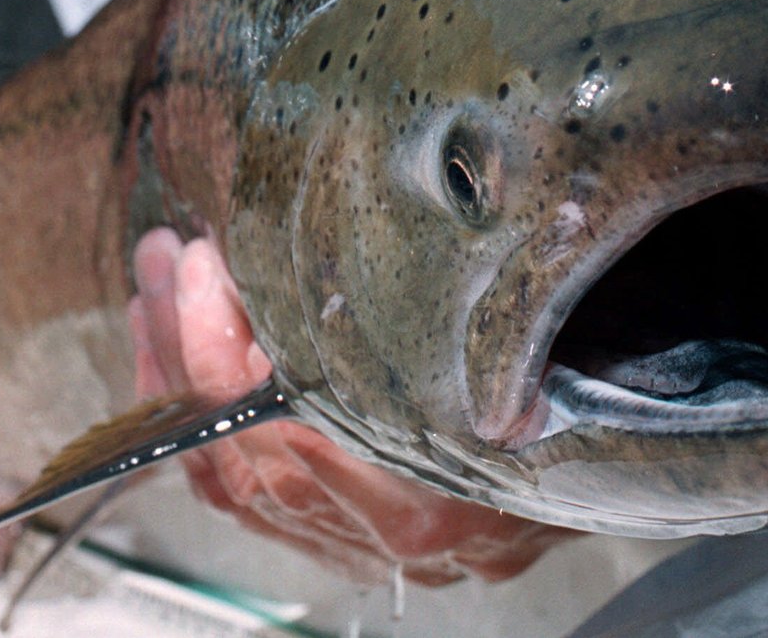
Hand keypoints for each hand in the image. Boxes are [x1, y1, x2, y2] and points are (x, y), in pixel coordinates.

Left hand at [128, 228, 573, 586]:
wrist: (610, 460)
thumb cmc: (574, 391)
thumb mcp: (528, 350)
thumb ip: (444, 323)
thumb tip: (344, 227)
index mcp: (430, 507)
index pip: (287, 438)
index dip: (226, 354)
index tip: (210, 268)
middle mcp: (380, 538)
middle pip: (243, 457)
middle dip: (189, 346)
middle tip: (169, 258)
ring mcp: (348, 542)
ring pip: (225, 477)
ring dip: (177, 378)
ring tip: (157, 288)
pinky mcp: (328, 532)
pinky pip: (231, 490)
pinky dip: (191, 421)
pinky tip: (171, 352)